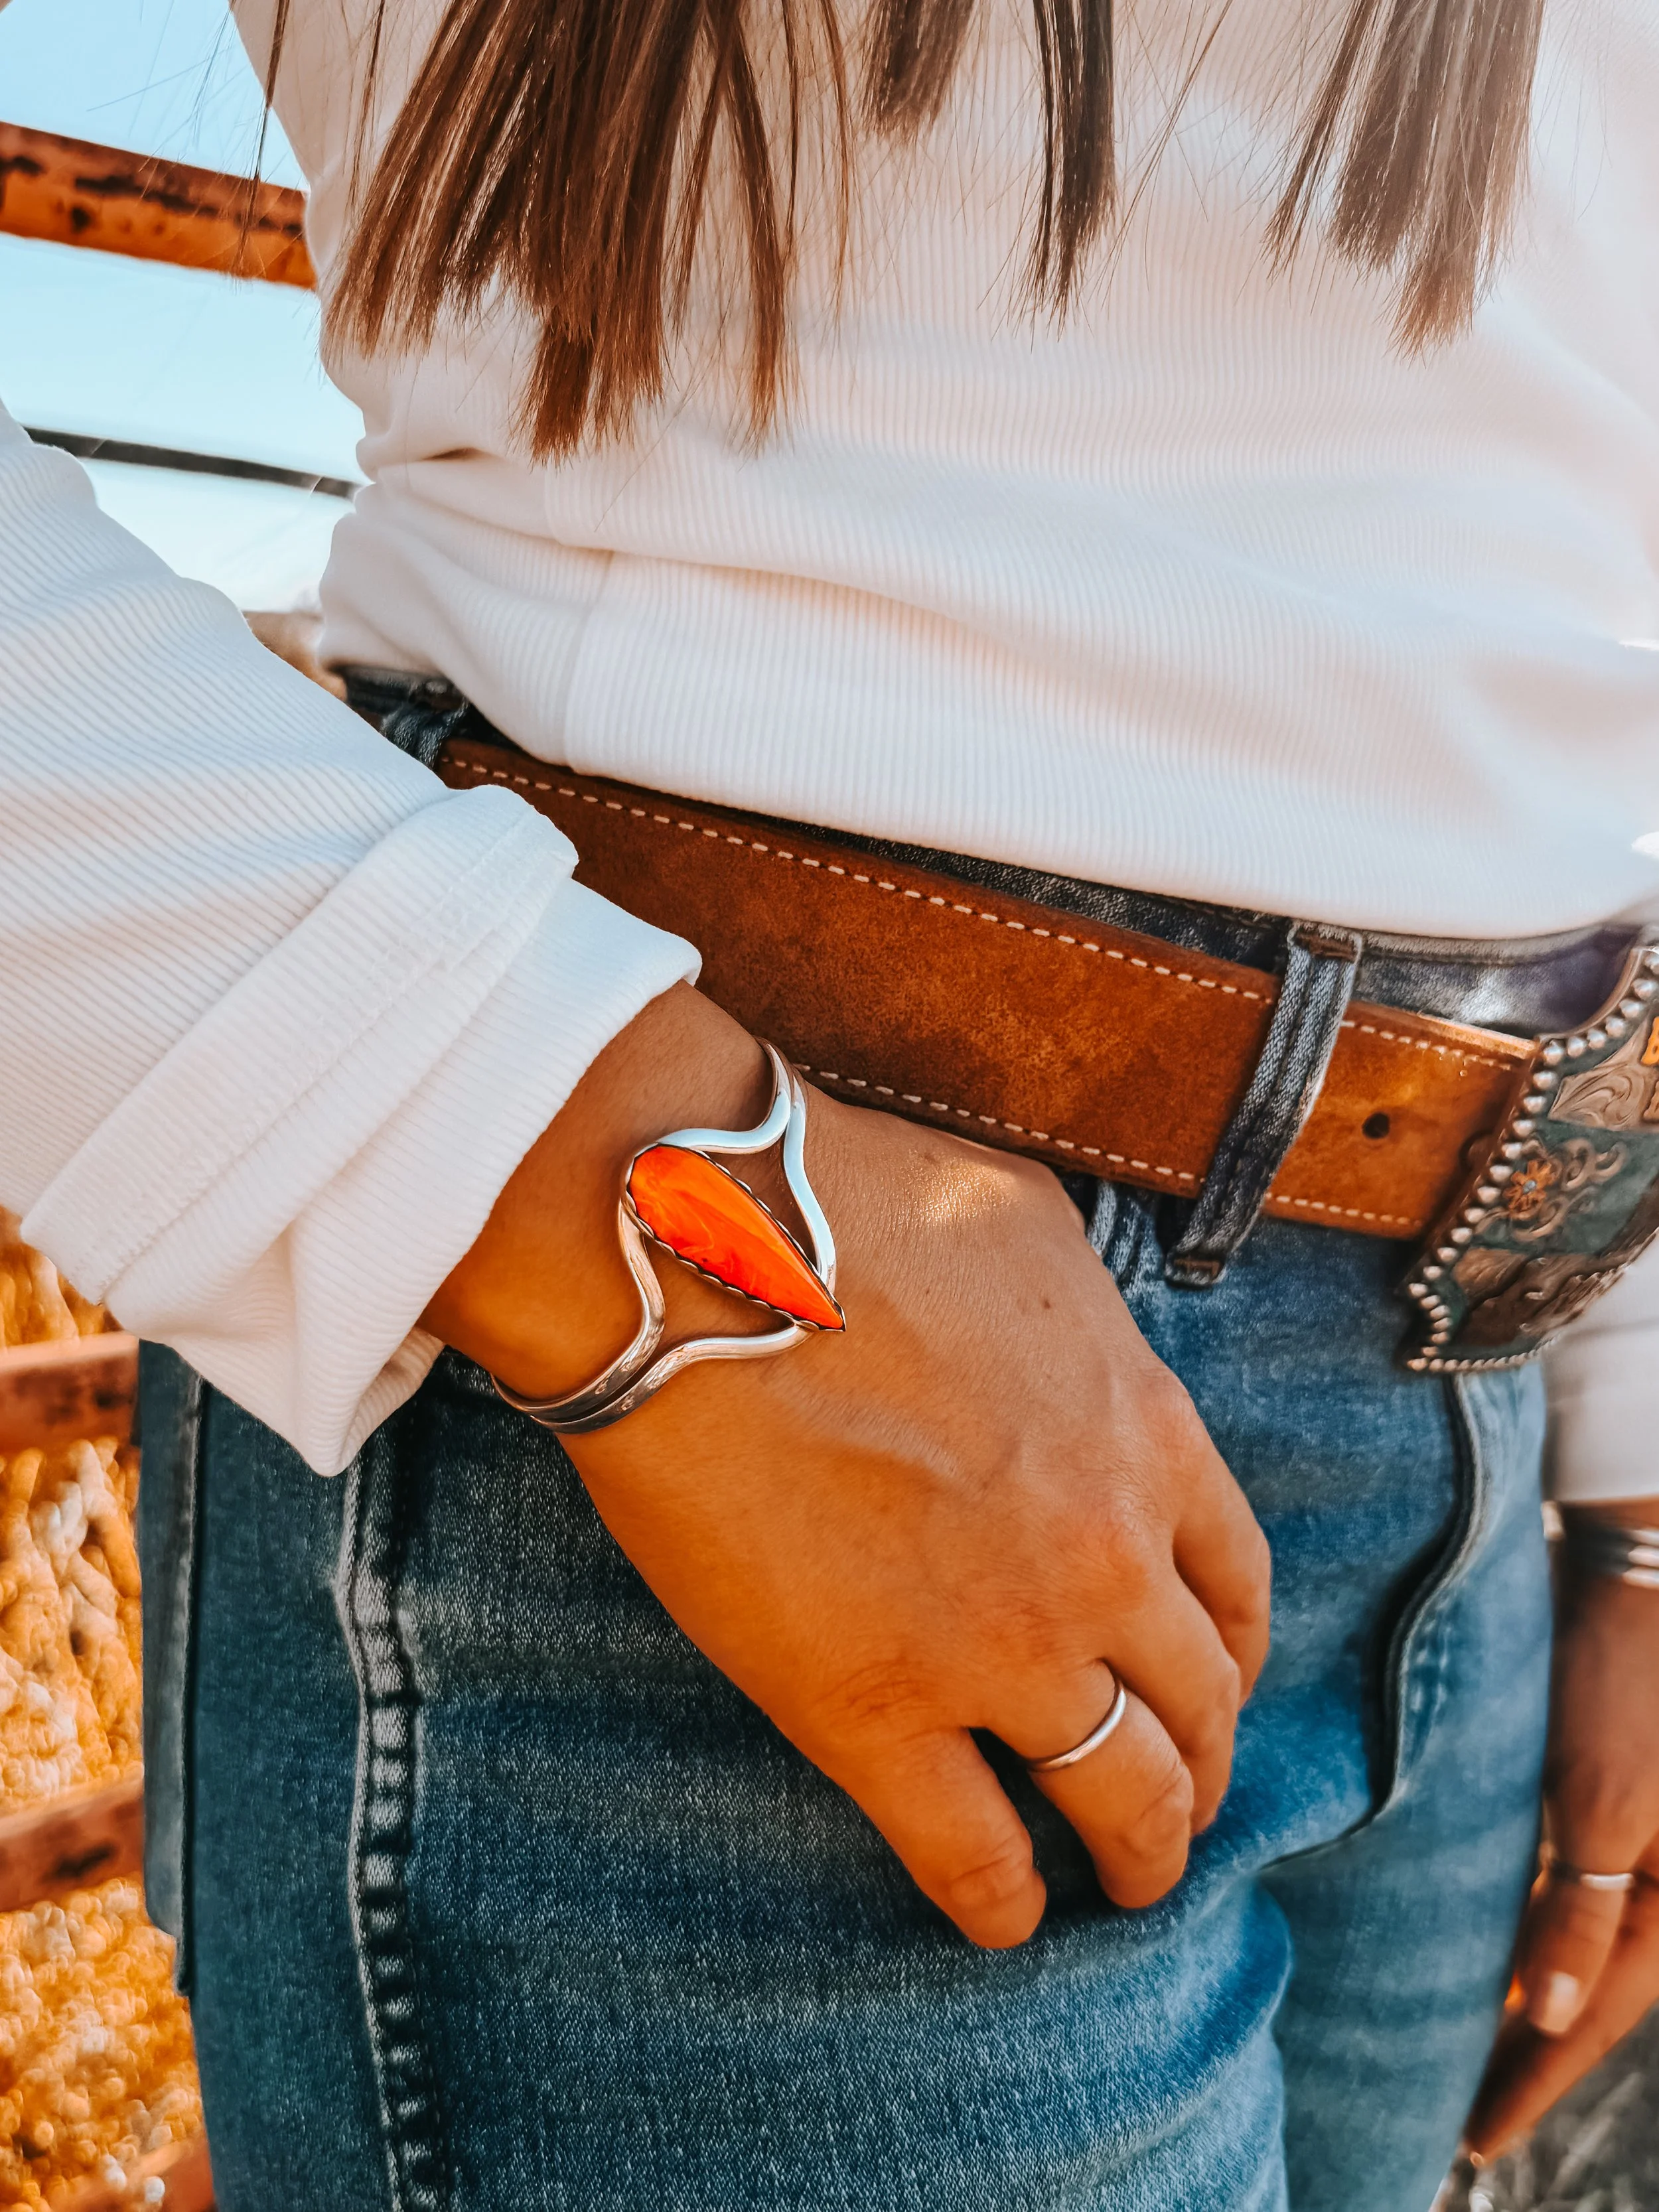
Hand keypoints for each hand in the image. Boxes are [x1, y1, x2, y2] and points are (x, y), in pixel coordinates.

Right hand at [426, 984, 1270, 1947]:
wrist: (698, 1245)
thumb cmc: (845, 1201)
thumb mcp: (1025, 1225)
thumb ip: (1085, 1319)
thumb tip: (1084, 1357)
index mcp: (1145, 1433)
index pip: (1236, 1583)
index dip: (1232, 1654)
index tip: (1211, 1686)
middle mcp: (1103, 1555)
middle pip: (1197, 1705)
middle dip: (1200, 1768)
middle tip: (1177, 1803)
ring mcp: (998, 1644)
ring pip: (1118, 1795)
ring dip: (1137, 1850)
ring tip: (1121, 1881)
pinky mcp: (872, 1709)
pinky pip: (970, 1851)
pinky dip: (1001, 1904)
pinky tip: (1004, 1920)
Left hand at [1465, 1505, 1658, 2159]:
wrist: (1627, 1568)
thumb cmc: (1622, 1679)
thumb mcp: (1598, 1801)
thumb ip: (1576, 1910)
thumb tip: (1542, 2013)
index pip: (1597, 2013)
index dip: (1536, 2079)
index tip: (1473, 2139)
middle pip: (1588, 1987)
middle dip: (1530, 2053)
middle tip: (1461, 2114)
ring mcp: (1630, 1831)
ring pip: (1571, 1938)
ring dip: (1522, 1991)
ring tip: (1462, 2045)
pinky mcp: (1594, 1788)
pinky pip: (1561, 1884)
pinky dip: (1522, 1925)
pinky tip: (1481, 1948)